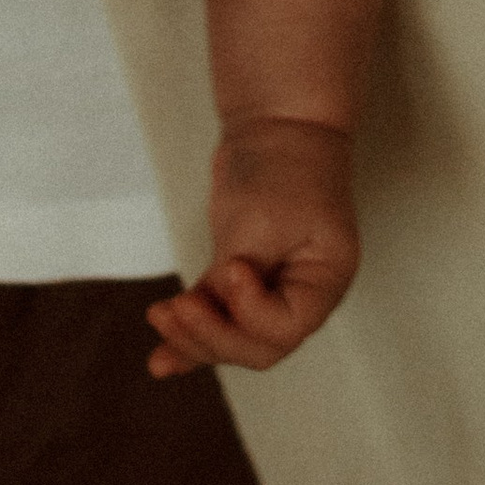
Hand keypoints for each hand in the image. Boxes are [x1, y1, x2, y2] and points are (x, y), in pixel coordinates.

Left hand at [145, 115, 359, 377]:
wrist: (280, 122)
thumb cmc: (284, 167)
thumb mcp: (261, 223)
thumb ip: (230, 280)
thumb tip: (194, 322)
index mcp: (325, 281)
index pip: (286, 328)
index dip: (249, 313)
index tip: (230, 269)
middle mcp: (303, 294)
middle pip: (258, 345)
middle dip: (212, 335)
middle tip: (176, 308)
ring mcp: (273, 290)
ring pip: (233, 338)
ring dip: (193, 336)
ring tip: (159, 316)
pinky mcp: (242, 279)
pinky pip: (216, 319)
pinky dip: (188, 337)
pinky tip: (159, 361)